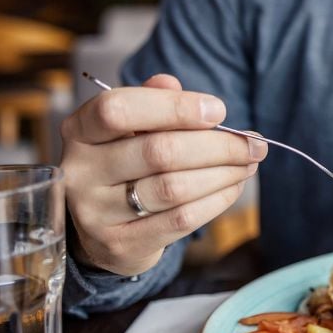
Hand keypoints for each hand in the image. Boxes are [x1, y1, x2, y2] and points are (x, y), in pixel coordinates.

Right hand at [59, 74, 266, 275]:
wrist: (104, 229)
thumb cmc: (127, 163)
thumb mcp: (131, 128)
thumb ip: (154, 102)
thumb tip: (180, 89)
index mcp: (80, 130)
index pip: (119, 109)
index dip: (174, 108)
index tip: (218, 110)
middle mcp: (80, 171)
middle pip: (158, 151)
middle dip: (217, 146)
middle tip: (253, 143)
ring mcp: (95, 212)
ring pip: (173, 187)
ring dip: (223, 173)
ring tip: (248, 163)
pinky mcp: (120, 243)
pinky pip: (181, 219)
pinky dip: (216, 200)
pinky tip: (233, 186)